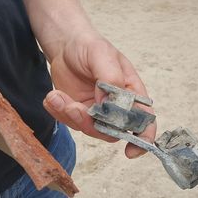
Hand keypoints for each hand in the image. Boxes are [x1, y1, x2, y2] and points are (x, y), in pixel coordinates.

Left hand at [43, 33, 156, 158]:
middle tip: (72, 106)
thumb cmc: (90, 47)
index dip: (143, 139)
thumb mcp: (102, 55)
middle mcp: (116, 108)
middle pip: (111, 131)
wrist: (67, 45)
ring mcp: (96, 113)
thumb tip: (108, 104)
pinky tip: (53, 96)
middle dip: (90, 123)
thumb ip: (109, 79)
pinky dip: (58, 111)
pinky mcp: (77, 113)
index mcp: (131, 93)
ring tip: (56, 96)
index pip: (144, 121)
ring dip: (70, 115)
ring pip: (88, 128)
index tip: (131, 152)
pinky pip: (69, 122)